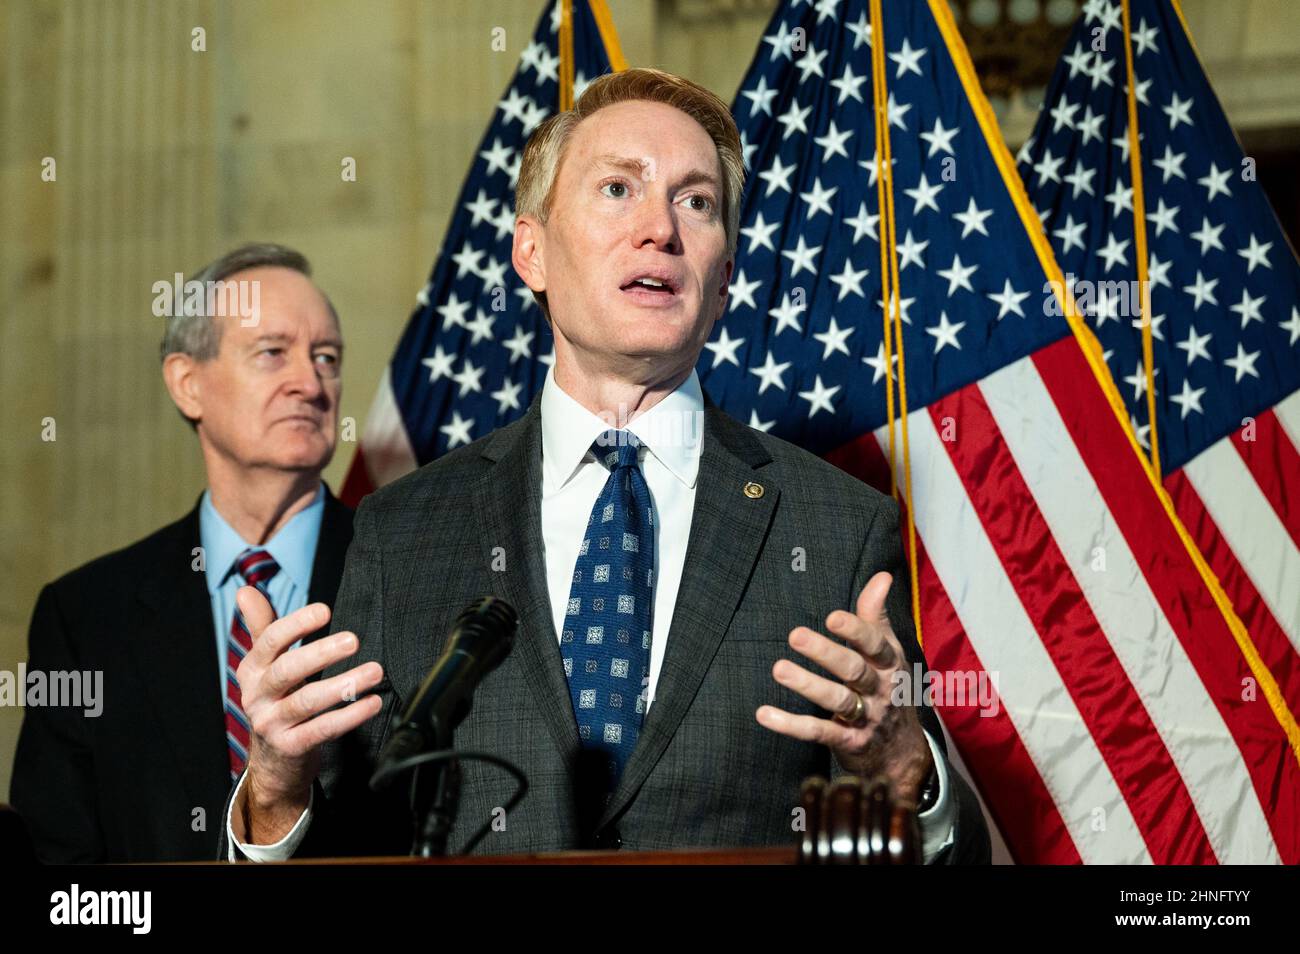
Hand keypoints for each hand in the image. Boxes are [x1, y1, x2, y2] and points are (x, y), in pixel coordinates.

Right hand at [233, 585, 384, 843]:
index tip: (325, 611)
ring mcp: (271, 724)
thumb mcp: (263, 666)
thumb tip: (245, 590)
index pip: (270, 642)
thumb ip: (261, 628)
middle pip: (287, 670)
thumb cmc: (276, 702)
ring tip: (374, 671)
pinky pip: (322, 730)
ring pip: (307, 701)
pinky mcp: (290, 748)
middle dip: (320, 653)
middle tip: (354, 640)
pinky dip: (349, 716)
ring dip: (344, 685)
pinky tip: (372, 703)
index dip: (296, 625)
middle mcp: (257, 696)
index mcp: (252, 670)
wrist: (272, 761)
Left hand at [755, 571, 932, 801]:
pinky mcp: (849, 742)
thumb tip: (882, 576)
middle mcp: (881, 690)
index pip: (875, 645)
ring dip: (807, 684)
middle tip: (795, 635)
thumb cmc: (889, 688)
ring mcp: (866, 718)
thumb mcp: (889, 652)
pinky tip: (764, 714)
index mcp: (890, 664)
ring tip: (779, 669)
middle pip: (853, 670)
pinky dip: (790, 725)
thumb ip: (876, 616)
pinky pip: (819, 732)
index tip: (832, 617)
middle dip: (826, 653)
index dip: (855, 631)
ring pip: (837, 700)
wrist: (903, 752)